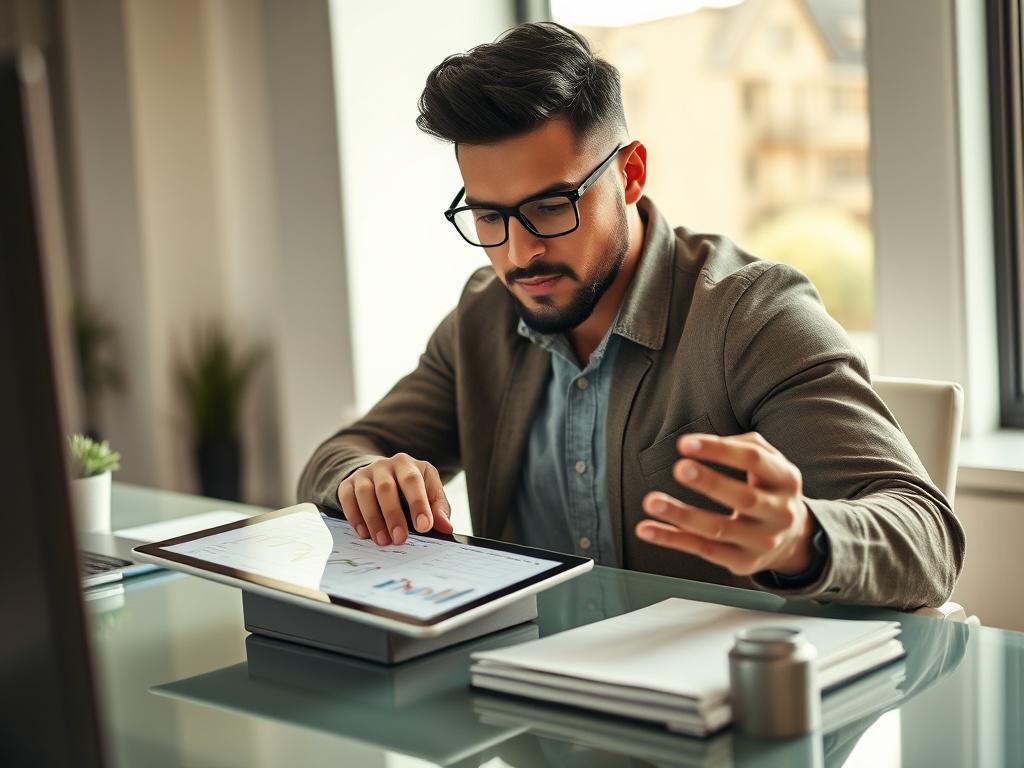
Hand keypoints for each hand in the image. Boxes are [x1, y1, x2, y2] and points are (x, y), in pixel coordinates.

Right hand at [337, 453, 454, 545]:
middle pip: (386, 488)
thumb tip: (446, 528)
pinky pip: (347, 498)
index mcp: (408, 465)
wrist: (382, 475)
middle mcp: (385, 465)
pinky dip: (355, 517)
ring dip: (373, 520)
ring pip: (365, 493)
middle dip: (393, 516)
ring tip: (383, 541)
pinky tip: (364, 533)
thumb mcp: (429, 492)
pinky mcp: (349, 483)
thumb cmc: (411, 488)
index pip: (412, 481)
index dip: (418, 504)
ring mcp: (365, 473)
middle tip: (399, 539)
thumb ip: (438, 509)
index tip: (423, 527)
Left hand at [635, 432, 814, 575]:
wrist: (793, 539)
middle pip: (743, 498)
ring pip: (718, 529)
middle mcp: (779, 512)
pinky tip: (647, 529)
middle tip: (680, 469)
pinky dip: (672, 539)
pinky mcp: (743, 562)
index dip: (720, 450)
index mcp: (785, 479)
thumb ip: (742, 444)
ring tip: (652, 501)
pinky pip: (702, 549)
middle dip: (710, 483)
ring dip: (681, 515)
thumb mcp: (770, 462)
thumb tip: (704, 442)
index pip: (754, 460)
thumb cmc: (769, 489)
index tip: (686, 444)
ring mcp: (762, 541)